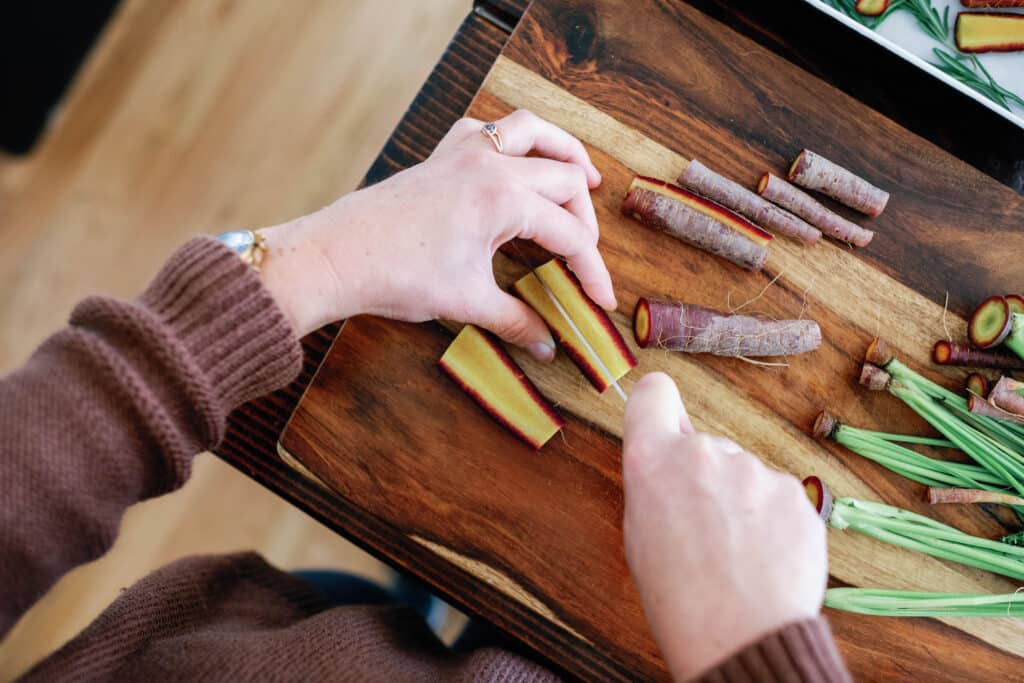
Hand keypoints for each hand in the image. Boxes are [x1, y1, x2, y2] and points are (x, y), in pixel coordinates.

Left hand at [258, 110, 613, 359]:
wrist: (337, 256)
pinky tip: (516, 161)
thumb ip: (515, 320)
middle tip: (586, 256)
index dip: (592, 271)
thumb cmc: (397, 275)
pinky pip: (489, 129)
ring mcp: (464, 152)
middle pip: (565, 177)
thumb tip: (545, 344)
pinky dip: (512, 139)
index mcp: (503, 199)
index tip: (602, 299)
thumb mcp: (467, 302)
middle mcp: (490, 164)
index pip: (569, 234)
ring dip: (564, 150)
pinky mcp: (442, 154)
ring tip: (586, 176)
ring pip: (532, 131)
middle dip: (585, 218)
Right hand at [622, 373, 826, 680]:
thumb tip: (672, 462)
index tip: (664, 418)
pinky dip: (773, 522)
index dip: (658, 407)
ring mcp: (755, 471)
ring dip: (742, 502)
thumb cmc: (682, 599)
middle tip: (703, 531)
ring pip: (744, 475)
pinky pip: (778, 498)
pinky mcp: (795, 493)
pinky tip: (764, 559)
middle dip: (704, 477)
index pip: (653, 393)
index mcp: (652, 461)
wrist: (742, 640)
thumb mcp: (640, 536)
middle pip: (704, 447)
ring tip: (737, 555)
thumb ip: (656, 484)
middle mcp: (704, 454)